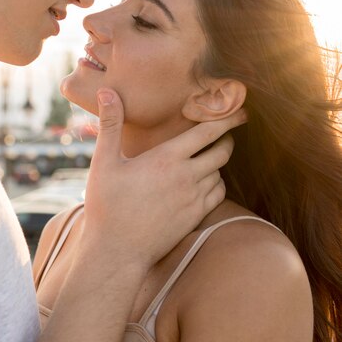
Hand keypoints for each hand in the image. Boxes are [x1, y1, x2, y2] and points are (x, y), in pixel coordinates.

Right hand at [82, 88, 245, 268]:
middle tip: (227, 128)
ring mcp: (193, 199)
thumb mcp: (103, 161)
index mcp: (166, 158)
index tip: (238, 110)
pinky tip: (206, 180)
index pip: (206, 132)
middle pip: (221, 151)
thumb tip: (107, 91)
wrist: (117, 250)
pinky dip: (217, 183)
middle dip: (226, 137)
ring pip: (220, 173)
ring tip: (211, 153)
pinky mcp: (195, 217)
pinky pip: (217, 194)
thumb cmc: (107, 204)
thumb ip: (110, 124)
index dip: (225, 119)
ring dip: (219, 161)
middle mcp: (186, 177)